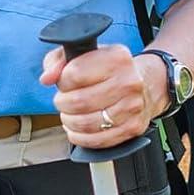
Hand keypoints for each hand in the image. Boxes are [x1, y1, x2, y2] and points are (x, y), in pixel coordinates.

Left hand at [40, 42, 155, 149]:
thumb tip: (47, 78)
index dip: (62, 81)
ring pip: (86, 123)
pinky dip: (80, 137)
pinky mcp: (132, 127)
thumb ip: (58, 61)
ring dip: (69, 121)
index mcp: (117, 58)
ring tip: (70, 114)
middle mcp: (129, 82)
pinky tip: (77, 129)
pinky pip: (97, 140)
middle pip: (79, 101)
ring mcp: (132, 107)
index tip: (64, 82)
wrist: (146, 83)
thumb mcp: (84, 54)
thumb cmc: (110, 70)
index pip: (74, 74)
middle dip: (63, 103)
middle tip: (64, 101)